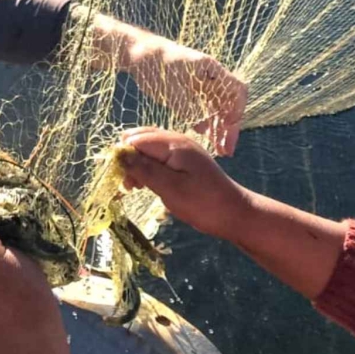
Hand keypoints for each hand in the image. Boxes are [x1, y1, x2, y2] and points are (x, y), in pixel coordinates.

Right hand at [117, 128, 249, 240]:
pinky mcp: (185, 161)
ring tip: (136, 187)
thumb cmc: (203, 203)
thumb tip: (118, 154)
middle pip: (141, 139)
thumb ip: (144, 169)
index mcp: (173, 144)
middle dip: (129, 158)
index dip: (123, 156)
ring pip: (149, 149)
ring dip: (138, 165)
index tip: (121, 180)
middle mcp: (177, 141)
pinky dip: (150, 168)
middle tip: (129, 184)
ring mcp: (182, 150)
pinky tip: (148, 184)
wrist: (236, 214)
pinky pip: (159, 157)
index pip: (136, 139)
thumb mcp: (170, 188)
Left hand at [124, 33, 247, 155]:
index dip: (236, 109)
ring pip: (219, 110)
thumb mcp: (172, 89)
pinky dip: (208, 125)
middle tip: (226, 150)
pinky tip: (208, 140)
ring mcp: (203, 87)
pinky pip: (206, 111)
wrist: (141, 55)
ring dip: (220, 129)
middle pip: (230, 104)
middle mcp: (212, 79)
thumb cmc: (156, 67)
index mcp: (211, 70)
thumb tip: (205, 129)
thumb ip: (188, 108)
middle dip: (230, 127)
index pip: (237, 90)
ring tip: (220, 150)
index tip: (228, 126)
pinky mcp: (193, 94)